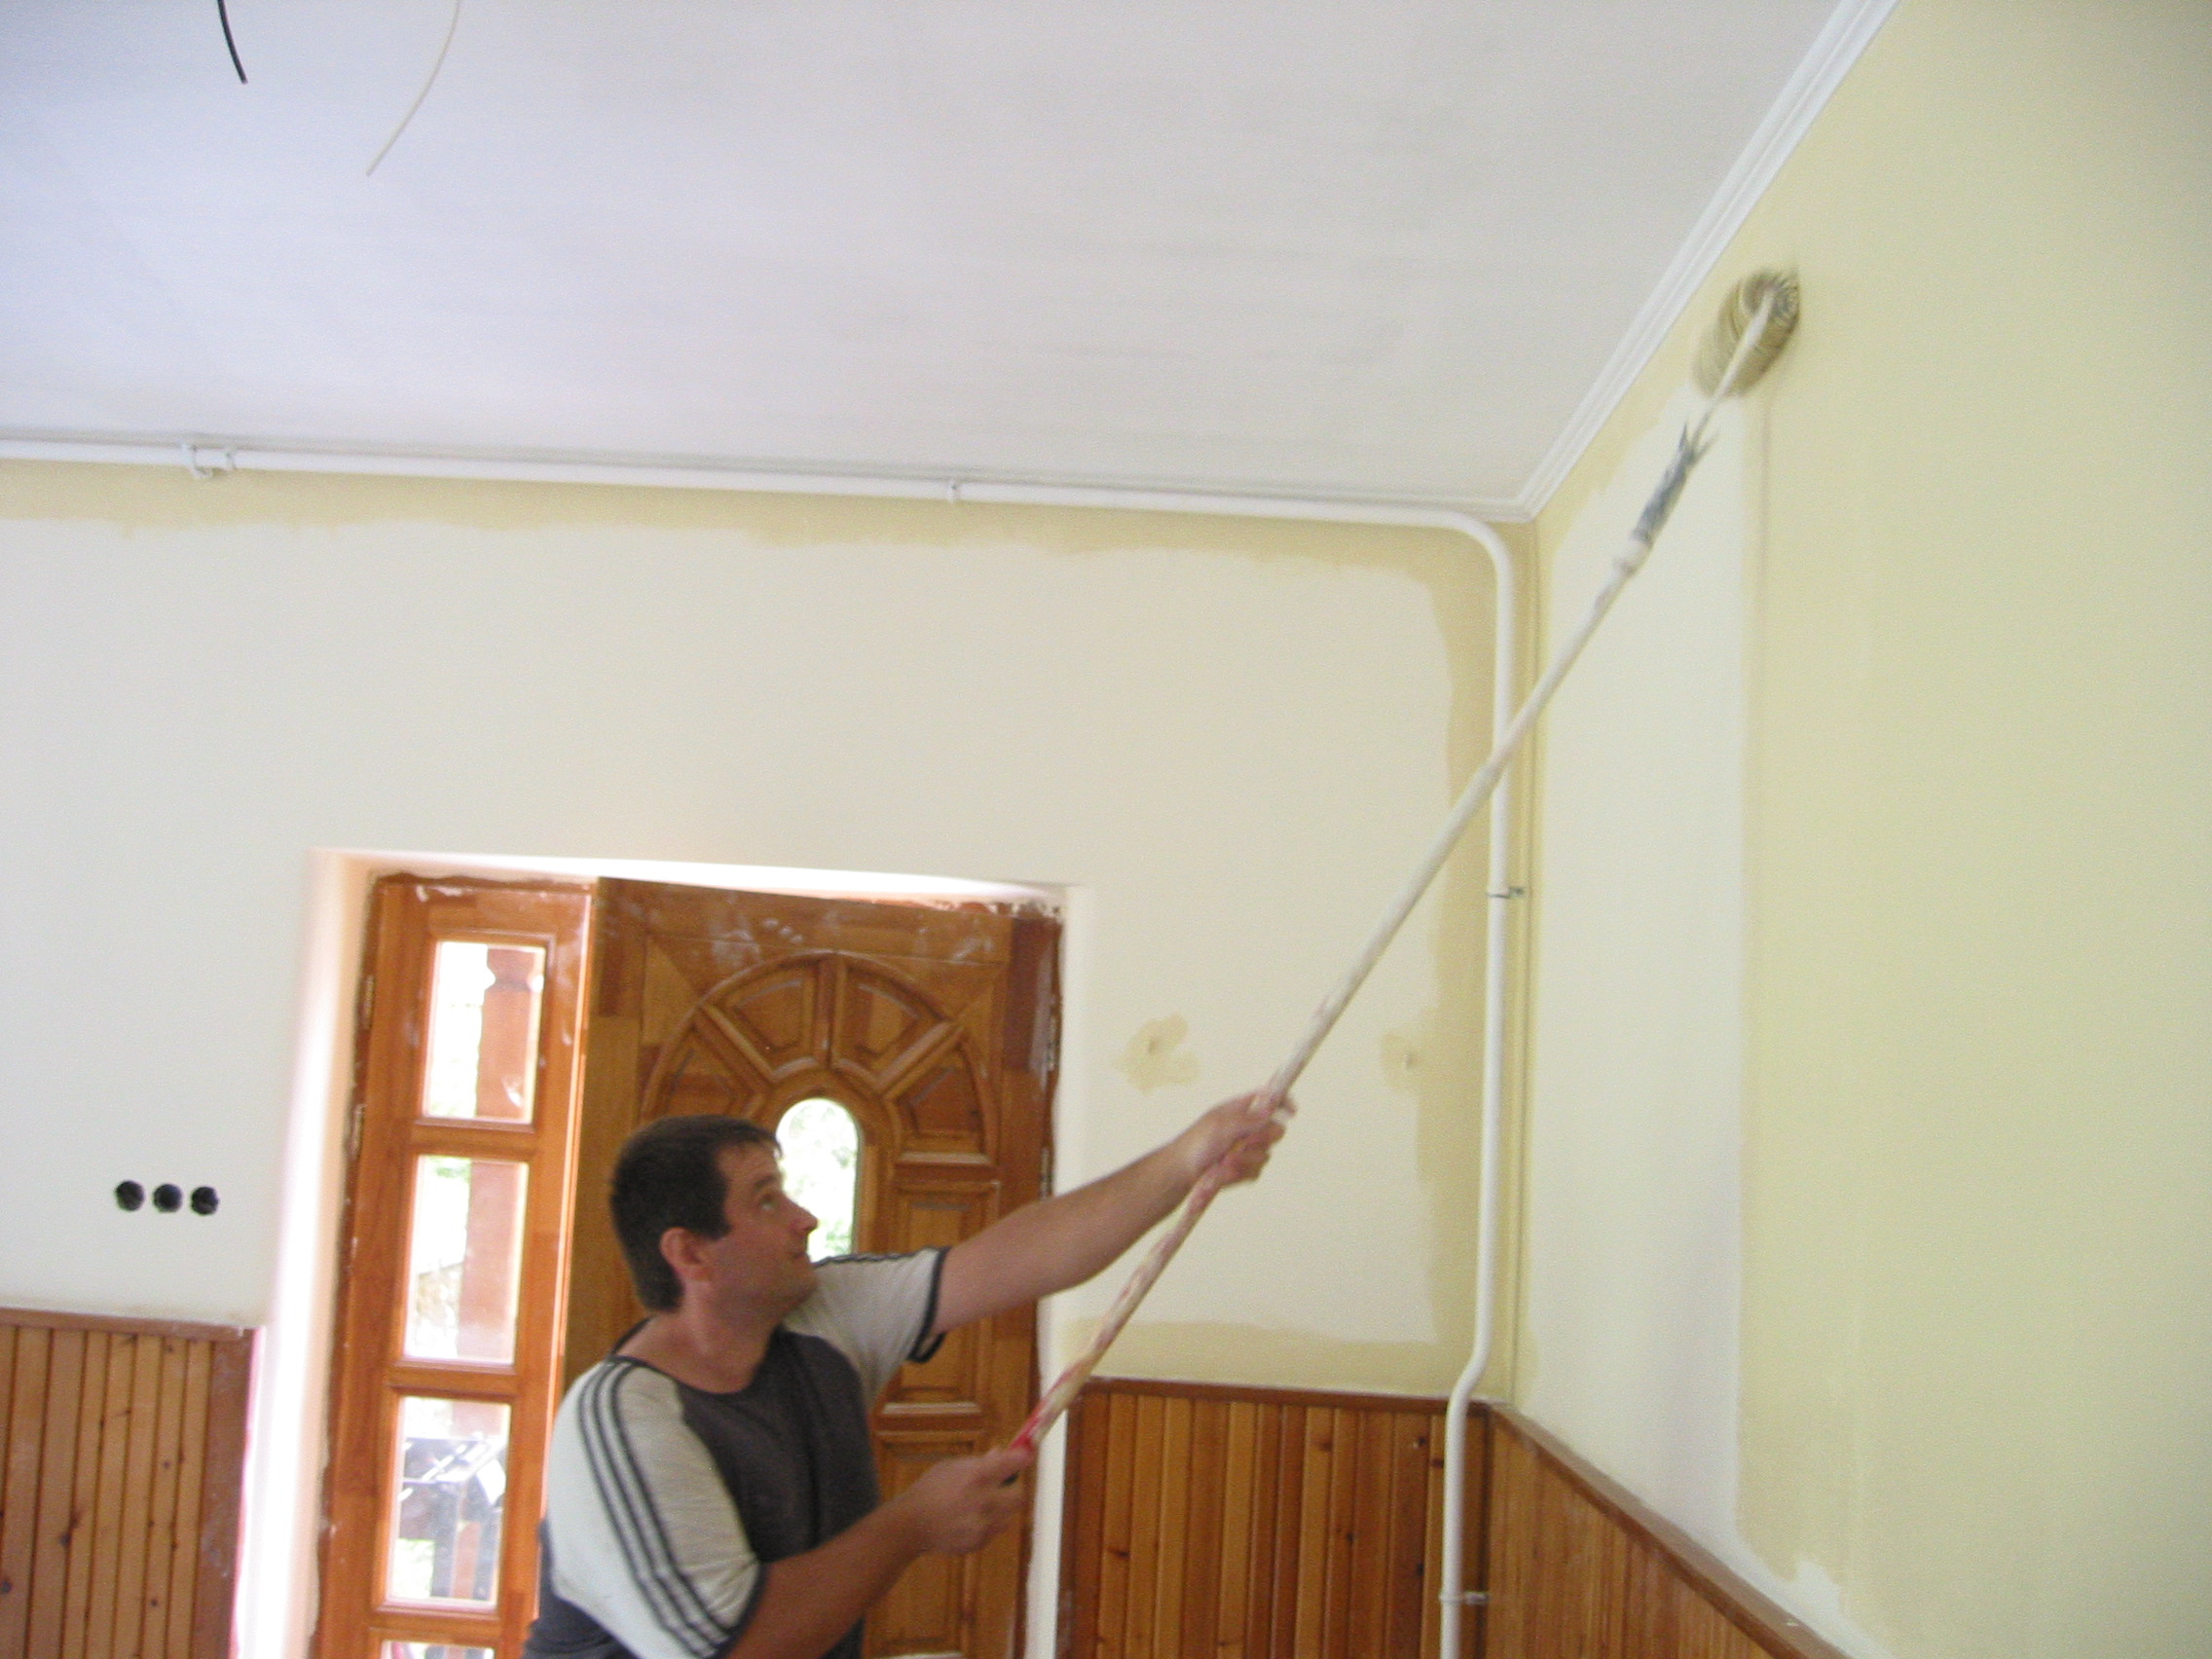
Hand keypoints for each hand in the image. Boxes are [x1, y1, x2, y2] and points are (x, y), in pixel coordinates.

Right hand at [892, 1445, 1034, 1554]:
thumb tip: (1001, 1453)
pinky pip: (995, 1530)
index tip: (1025, 1454)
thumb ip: (979, 1462)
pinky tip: (968, 1518)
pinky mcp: (979, 1542)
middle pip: (1020, 1495)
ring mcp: (982, 1525)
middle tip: (1004, 1484)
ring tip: (978, 1504)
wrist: (911, 1524)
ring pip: (1009, 1515)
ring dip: (1001, 1507)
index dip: (1022, 1457)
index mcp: (977, 1476)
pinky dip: (989, 1523)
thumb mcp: (951, 1467)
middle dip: (1014, 1488)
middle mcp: (984, 1501)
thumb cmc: (930, 1489)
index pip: (1014, 1463)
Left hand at [1178, 1090, 1289, 1187]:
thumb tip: (1271, 1108)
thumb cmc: (1195, 1144)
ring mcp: (1246, 1150)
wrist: (1182, 1173)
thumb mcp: (1220, 1125)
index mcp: (1239, 1110)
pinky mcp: (1243, 1170)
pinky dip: (1240, 1174)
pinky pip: (1256, 1172)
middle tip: (1244, 1143)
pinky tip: (1224, 1173)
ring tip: (1224, 1162)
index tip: (1292, 1112)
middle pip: (1275, 1131)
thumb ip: (1248, 1119)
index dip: (1282, 1102)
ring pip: (1265, 1155)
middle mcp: (1246, 1128)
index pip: (1268, 1100)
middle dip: (1261, 1139)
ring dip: (1245, 1161)